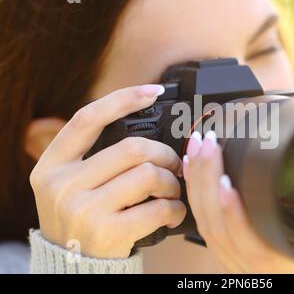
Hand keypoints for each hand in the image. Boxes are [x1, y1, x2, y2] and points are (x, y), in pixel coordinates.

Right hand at [30, 85, 185, 258]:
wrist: (73, 268)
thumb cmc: (81, 219)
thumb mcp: (70, 184)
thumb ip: (94, 156)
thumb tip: (141, 125)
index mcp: (52, 165)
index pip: (88, 118)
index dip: (123, 99)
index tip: (151, 91)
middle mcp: (62, 184)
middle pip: (132, 148)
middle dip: (165, 154)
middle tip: (174, 165)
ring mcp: (82, 209)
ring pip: (148, 175)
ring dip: (172, 183)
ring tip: (173, 191)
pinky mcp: (107, 232)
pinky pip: (157, 207)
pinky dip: (175, 208)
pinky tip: (172, 212)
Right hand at [182, 130, 293, 272]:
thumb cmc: (292, 262)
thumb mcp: (266, 237)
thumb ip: (253, 215)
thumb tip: (250, 176)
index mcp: (228, 249)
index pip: (201, 211)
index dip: (193, 181)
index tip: (194, 152)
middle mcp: (231, 259)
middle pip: (204, 215)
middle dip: (199, 175)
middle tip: (202, 142)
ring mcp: (248, 265)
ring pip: (216, 226)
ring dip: (210, 186)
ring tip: (212, 154)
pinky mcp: (270, 267)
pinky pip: (246, 242)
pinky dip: (233, 214)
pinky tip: (228, 190)